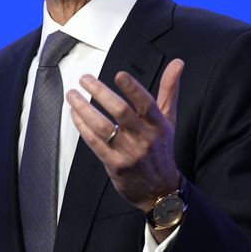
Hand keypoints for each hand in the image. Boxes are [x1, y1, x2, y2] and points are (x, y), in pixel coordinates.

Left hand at [66, 59, 184, 213]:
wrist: (159, 190)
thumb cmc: (161, 148)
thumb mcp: (169, 119)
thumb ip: (169, 90)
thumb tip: (178, 62)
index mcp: (159, 125)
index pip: (146, 104)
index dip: (133, 89)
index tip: (119, 75)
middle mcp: (145, 138)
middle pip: (121, 112)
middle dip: (100, 92)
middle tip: (85, 78)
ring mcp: (129, 153)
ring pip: (103, 127)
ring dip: (84, 109)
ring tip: (72, 94)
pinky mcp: (115, 165)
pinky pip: (95, 142)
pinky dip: (82, 126)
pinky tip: (75, 113)